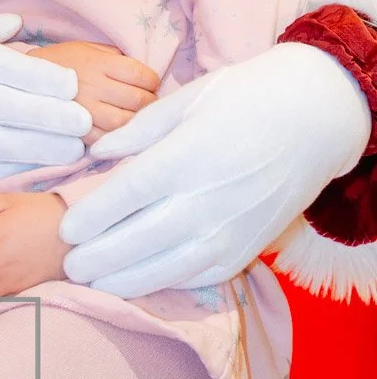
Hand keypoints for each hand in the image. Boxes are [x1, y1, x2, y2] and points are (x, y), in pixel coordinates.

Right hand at [0, 10, 91, 192]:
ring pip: (17, 149)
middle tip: (88, 120)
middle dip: (63, 118)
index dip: (53, 80)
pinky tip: (43, 167)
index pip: (18, 71)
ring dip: (52, 150)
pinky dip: (23, 172)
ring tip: (77, 148)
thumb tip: (18, 26)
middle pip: (26, 112)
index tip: (73, 84)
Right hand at [29, 42, 158, 145]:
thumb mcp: (88, 47)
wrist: (26, 77)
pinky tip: (117, 130)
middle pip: (137, 100)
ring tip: (135, 117)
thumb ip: (114, 56)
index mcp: (100, 63)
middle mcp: (94, 87)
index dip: (152, 81)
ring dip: (137, 122)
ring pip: (124, 123)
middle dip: (150, 102)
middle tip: (148, 102)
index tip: (150, 83)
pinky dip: (116, 136)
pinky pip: (105, 139)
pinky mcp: (76, 130)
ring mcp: (85, 111)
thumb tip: (141, 72)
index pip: (140, 75)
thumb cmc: (63, 60)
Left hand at [60, 41, 372, 296]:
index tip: (64, 228)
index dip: (90, 216)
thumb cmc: (245, 97)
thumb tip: (99, 152)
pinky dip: (165, 281)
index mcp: (183, 158)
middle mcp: (204, 201)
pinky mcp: (246, 248)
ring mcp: (228, 230)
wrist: (314, 119)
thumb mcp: (187, 99)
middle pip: (137, 240)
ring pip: (165, 268)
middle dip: (97, 257)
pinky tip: (140, 280)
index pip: (124, 196)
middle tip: (68, 264)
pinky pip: (198, 275)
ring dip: (125, 279)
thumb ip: (139, 130)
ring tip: (94, 281)